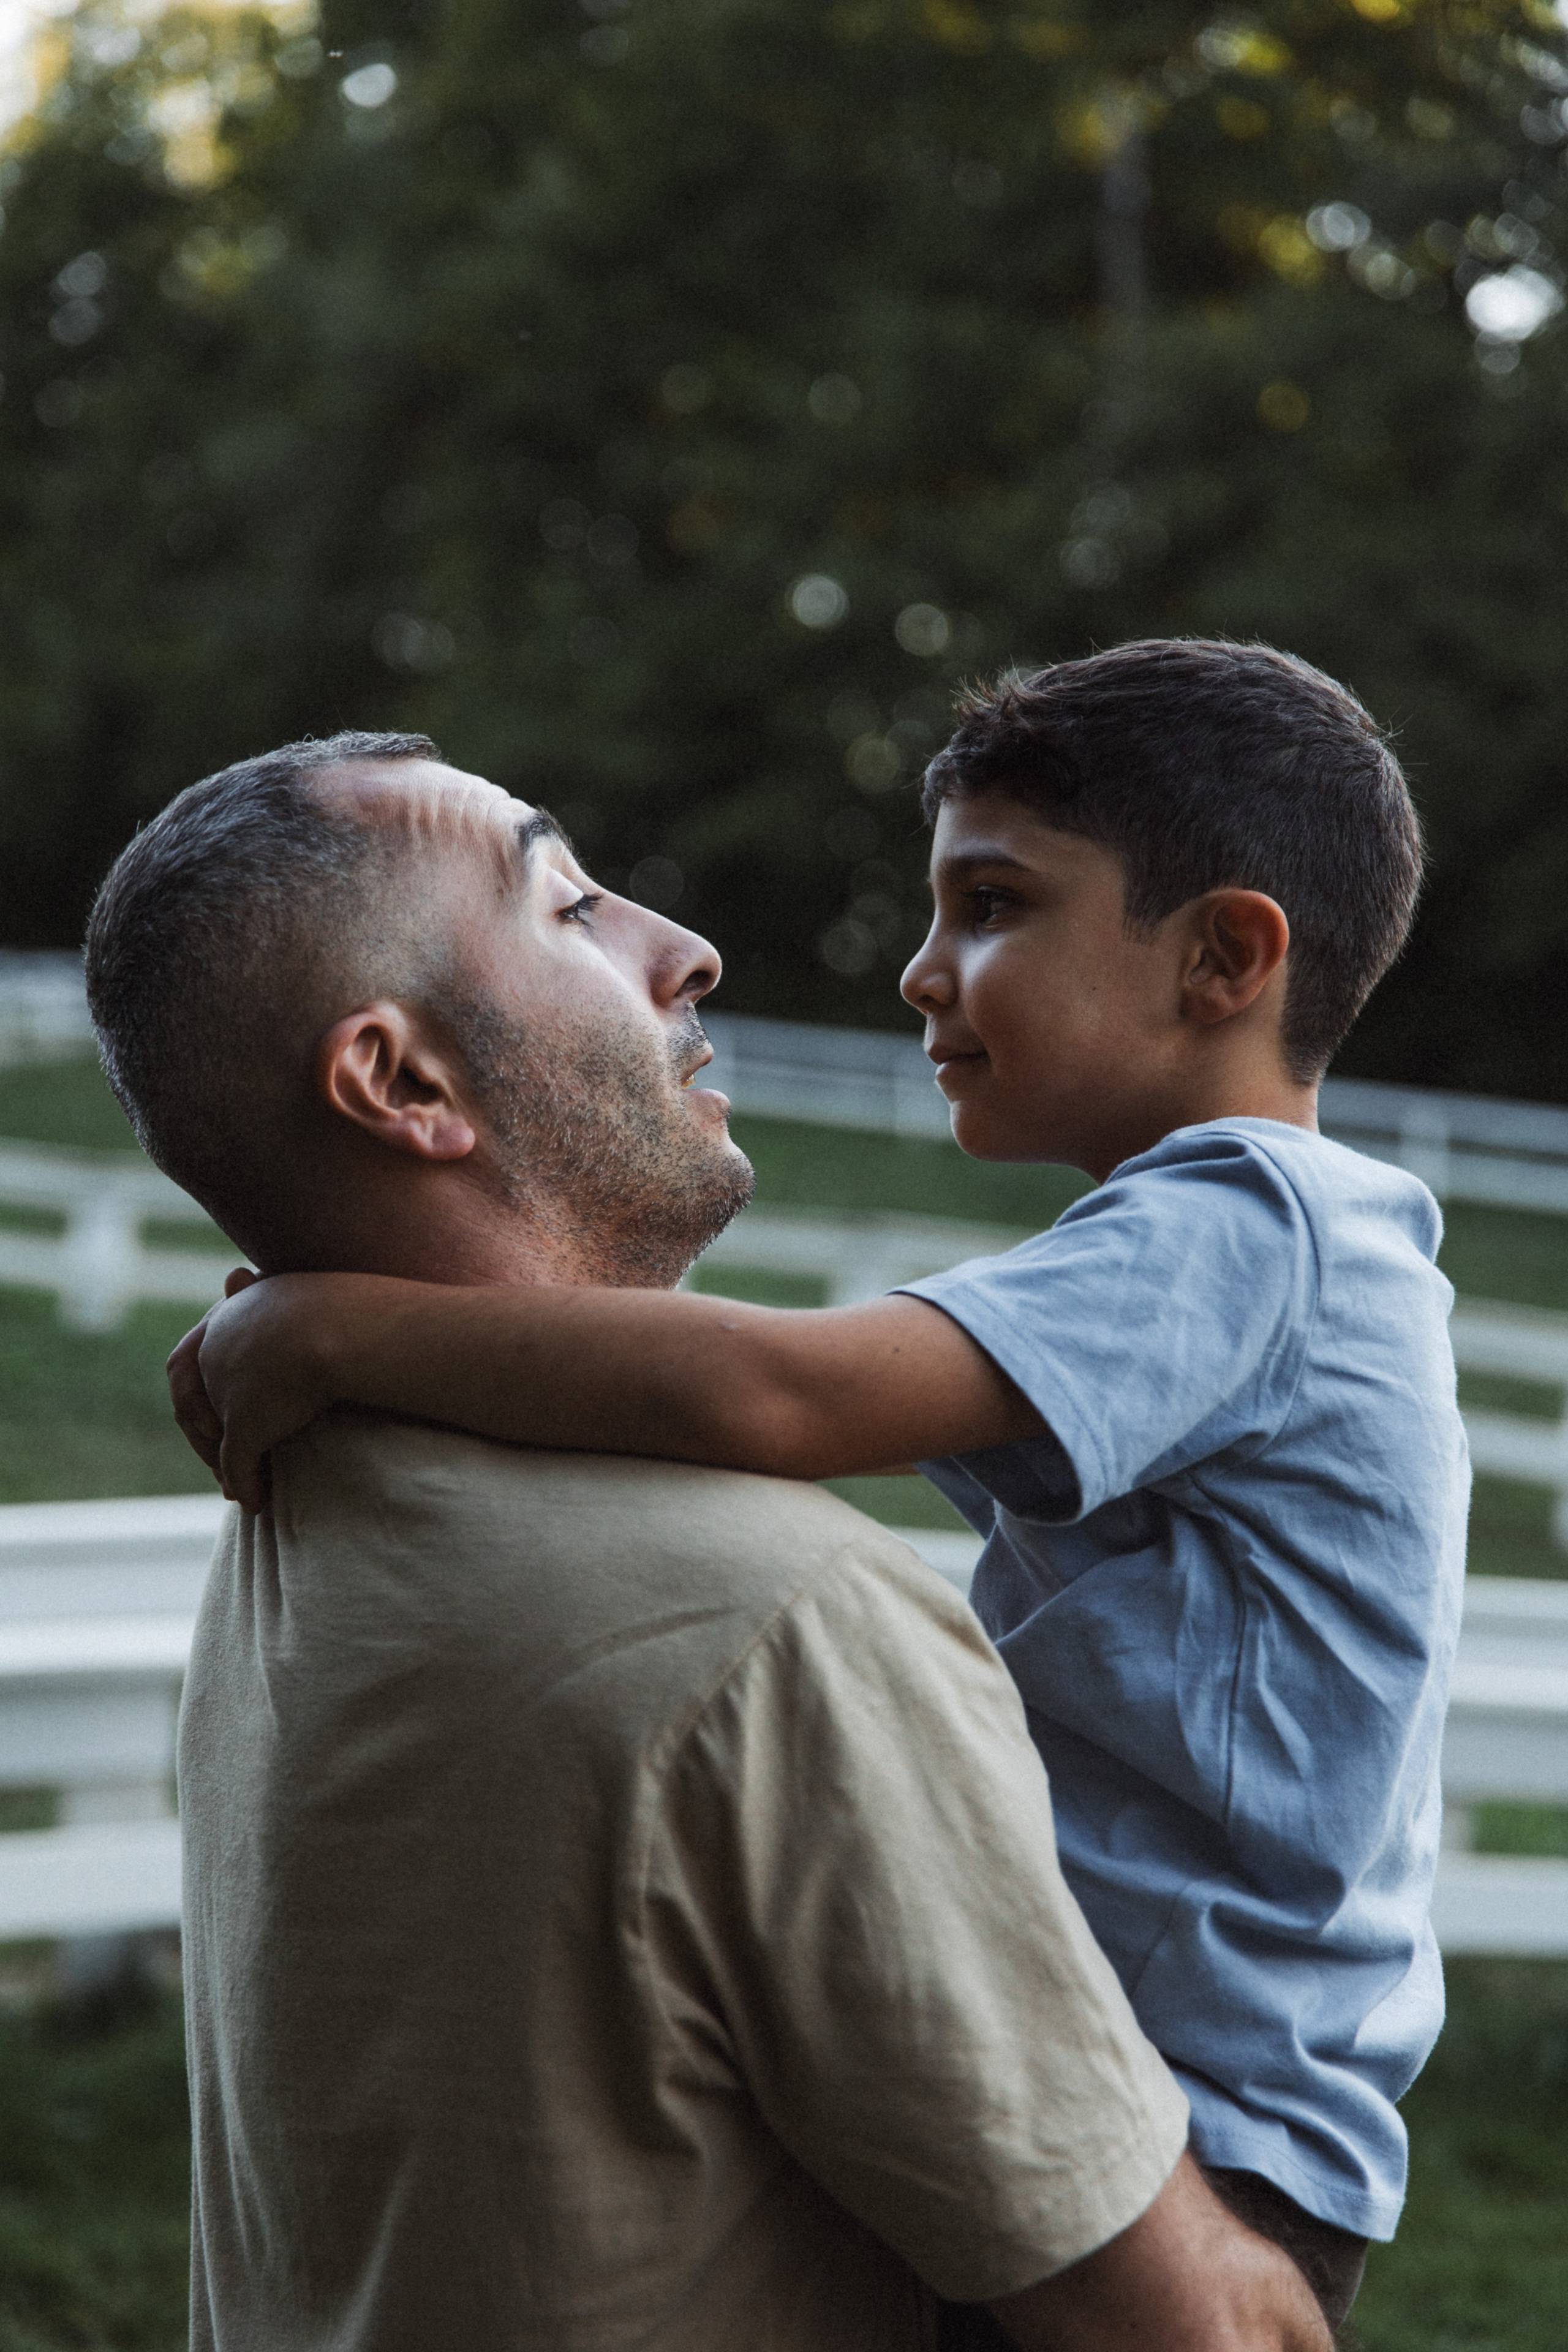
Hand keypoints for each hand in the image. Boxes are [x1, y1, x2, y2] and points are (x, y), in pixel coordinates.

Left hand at [167, 1269, 338, 1513]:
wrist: (357, 1322)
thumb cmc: (352, 1305)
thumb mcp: (307, 1299)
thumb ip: (282, 1311)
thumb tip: (242, 1279)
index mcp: (233, 1312)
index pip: (198, 1358)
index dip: (208, 1393)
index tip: (231, 1419)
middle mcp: (221, 1343)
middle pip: (196, 1398)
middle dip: (208, 1435)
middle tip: (227, 1467)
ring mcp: (229, 1384)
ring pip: (211, 1430)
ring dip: (222, 1463)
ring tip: (243, 1488)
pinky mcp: (246, 1420)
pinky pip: (236, 1460)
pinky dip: (243, 1484)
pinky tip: (257, 1502)